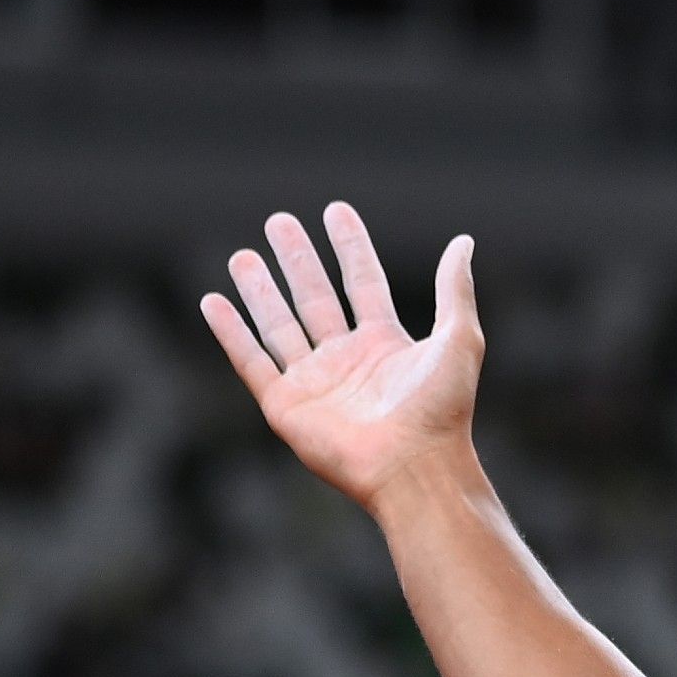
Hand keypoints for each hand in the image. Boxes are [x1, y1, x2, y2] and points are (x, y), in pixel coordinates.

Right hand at [200, 203, 483, 510]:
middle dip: (297, 260)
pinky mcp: (286, 406)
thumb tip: (463, 241)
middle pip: (315, 297)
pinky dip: (231, 332)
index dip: (350, 246)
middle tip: (279, 221)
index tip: (334, 209)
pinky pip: (252, 361)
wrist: (414, 467)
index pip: (363, 281)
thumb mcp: (459, 338)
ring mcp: (314, 382)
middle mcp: (347, 360)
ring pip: (280, 325)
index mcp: (386, 344)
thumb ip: (454, 288)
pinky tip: (213, 302)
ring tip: (242, 255)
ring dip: (260, 290)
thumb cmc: (442, 409)